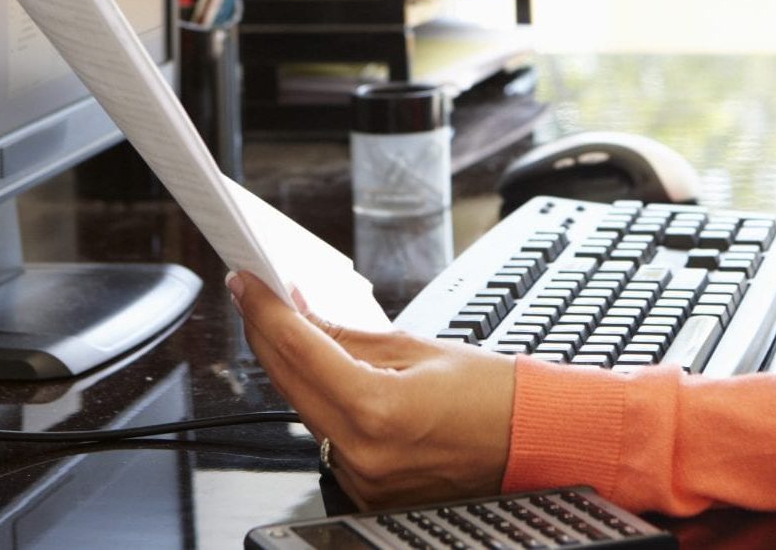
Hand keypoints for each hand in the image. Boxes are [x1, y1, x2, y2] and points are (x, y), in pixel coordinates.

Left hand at [230, 272, 515, 510]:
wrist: (528, 441)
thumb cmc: (490, 394)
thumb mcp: (419, 348)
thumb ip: (351, 337)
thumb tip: (305, 316)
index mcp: (376, 410)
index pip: (300, 351)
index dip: (266, 311)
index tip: (246, 282)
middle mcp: (360, 453)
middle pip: (288, 385)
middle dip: (267, 335)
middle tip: (255, 297)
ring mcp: (360, 480)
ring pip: (303, 412)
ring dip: (292, 369)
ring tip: (289, 329)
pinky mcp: (365, 492)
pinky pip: (326, 439)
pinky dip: (320, 402)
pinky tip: (322, 374)